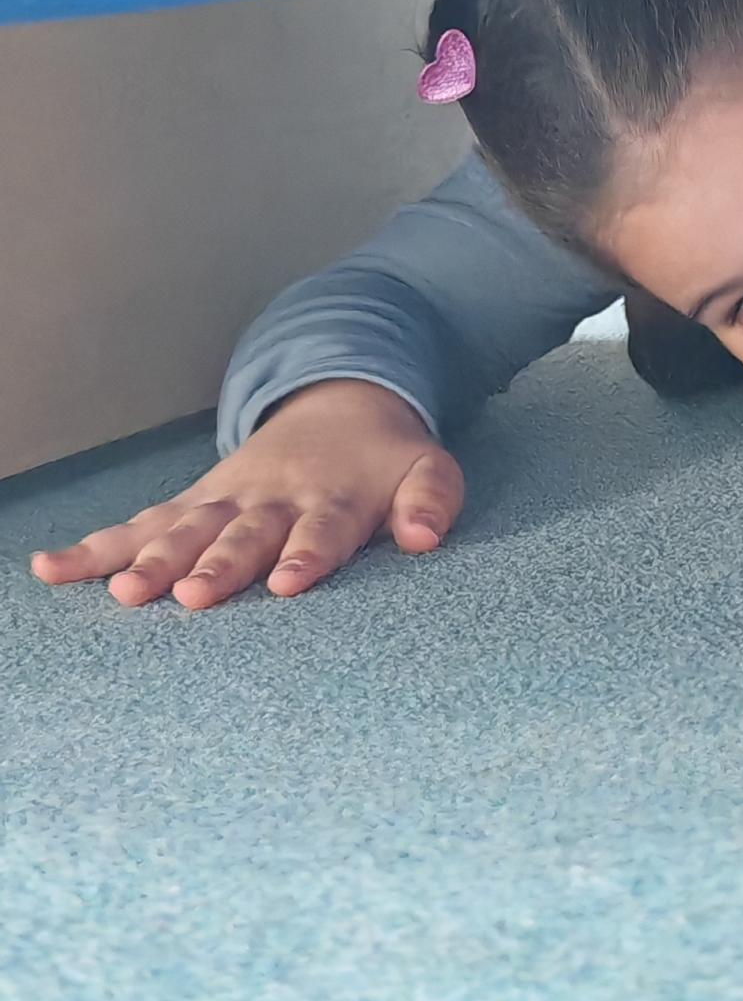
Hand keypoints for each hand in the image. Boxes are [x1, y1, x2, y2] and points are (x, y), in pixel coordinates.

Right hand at [28, 379, 463, 609]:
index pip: (321, 531)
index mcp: (334, 498)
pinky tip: (52, 568)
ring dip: (155, 558)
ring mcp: (228, 499)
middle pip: (244, 535)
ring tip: (124, 591)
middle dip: (218, 563)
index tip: (286, 585)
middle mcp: (274, 499)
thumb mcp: (429, 469)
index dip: (305, 555)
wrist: (342, 405)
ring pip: (187, 529)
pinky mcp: (195, 501)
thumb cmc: (386, 460)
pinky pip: (143, 522)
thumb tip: (425, 538)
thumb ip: (432, 500)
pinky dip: (98, 545)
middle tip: (193, 595)